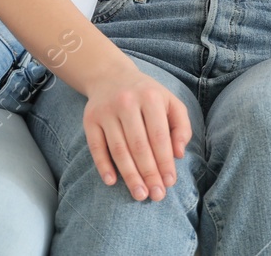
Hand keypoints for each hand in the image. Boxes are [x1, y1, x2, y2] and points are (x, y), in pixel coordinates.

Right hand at [83, 63, 192, 201]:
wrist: (110, 76)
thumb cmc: (147, 95)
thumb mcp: (169, 101)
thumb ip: (181, 126)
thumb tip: (179, 155)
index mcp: (151, 97)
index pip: (159, 136)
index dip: (165, 161)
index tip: (169, 182)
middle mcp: (127, 102)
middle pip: (139, 145)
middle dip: (149, 173)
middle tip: (156, 195)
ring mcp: (106, 111)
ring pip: (119, 149)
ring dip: (129, 175)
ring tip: (139, 194)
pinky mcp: (90, 119)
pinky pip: (96, 147)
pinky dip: (103, 165)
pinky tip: (112, 181)